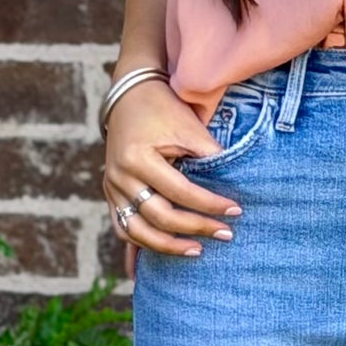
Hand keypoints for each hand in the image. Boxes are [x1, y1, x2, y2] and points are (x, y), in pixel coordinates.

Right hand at [103, 78, 243, 275]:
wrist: (129, 95)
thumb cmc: (163, 108)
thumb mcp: (189, 127)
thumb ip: (209, 157)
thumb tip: (236, 187)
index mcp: (138, 158)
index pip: (180, 192)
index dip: (210, 204)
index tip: (235, 210)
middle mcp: (119, 177)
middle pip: (159, 217)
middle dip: (195, 228)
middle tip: (225, 234)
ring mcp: (110, 187)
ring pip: (136, 231)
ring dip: (168, 246)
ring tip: (197, 251)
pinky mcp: (110, 193)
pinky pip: (123, 228)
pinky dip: (144, 242)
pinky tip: (169, 248)